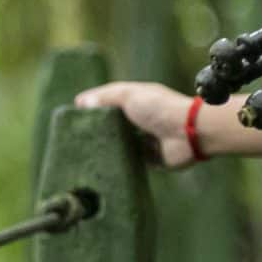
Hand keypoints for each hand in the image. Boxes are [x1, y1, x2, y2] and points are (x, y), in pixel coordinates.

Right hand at [75, 80, 201, 169]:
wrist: (189, 133)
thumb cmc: (160, 108)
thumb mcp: (130, 94)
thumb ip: (107, 97)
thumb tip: (82, 102)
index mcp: (136, 100)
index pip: (109, 101)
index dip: (92, 106)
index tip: (72, 113)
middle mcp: (139, 119)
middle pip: (112, 123)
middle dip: (95, 129)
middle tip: (72, 137)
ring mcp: (144, 139)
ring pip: (118, 143)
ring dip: (105, 147)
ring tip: (80, 154)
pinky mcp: (148, 159)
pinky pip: (128, 161)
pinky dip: (117, 162)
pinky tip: (99, 166)